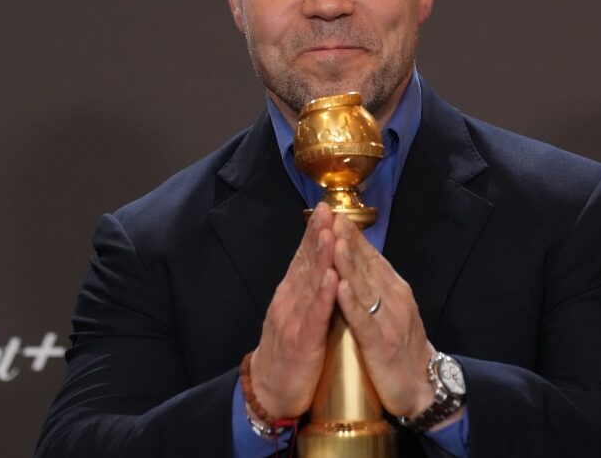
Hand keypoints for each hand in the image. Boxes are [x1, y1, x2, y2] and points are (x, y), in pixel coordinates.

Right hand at [249, 203, 338, 418]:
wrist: (270, 392)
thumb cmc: (289, 353)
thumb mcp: (296, 315)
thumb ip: (307, 290)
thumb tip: (320, 263)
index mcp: (290, 295)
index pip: (303, 258)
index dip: (314, 233)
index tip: (326, 209)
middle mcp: (289, 302)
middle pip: (305, 264)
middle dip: (317, 235)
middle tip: (327, 210)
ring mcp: (293, 321)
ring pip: (309, 284)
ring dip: (320, 258)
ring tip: (330, 233)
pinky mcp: (301, 342)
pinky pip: (314, 316)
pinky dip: (322, 296)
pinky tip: (330, 278)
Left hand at [331, 213, 438, 418]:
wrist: (422, 387)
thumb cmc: (402, 348)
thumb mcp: (392, 310)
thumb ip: (377, 286)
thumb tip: (360, 259)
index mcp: (395, 290)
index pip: (372, 257)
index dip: (354, 236)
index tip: (336, 215)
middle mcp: (395, 299)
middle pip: (368, 265)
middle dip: (349, 241)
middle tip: (332, 217)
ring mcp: (389, 320)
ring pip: (365, 286)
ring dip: (349, 263)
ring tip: (333, 242)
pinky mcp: (381, 344)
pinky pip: (364, 320)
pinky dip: (351, 302)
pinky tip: (339, 286)